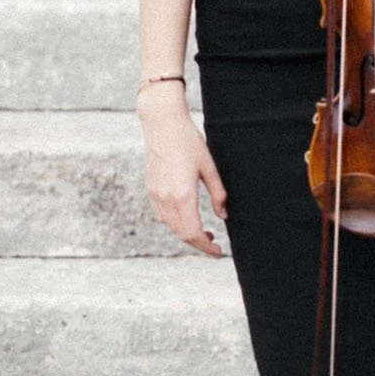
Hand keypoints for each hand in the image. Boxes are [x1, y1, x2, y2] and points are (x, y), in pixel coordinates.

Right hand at [138, 87, 227, 256]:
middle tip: (214, 245)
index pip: (194, 233)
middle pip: (182, 234)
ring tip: (204, 232)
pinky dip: (175, 223)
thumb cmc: (189, 141)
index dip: (207, 247)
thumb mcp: (209, 167)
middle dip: (199, 244)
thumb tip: (223, 216)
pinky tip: (187, 217)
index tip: (219, 252)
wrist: (162, 123)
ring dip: (187, 234)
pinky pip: (162, 216)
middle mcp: (166, 199)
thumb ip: (218, 194)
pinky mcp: (151, 189)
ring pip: (171, 227)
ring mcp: (156, 195)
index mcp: (183, 195)